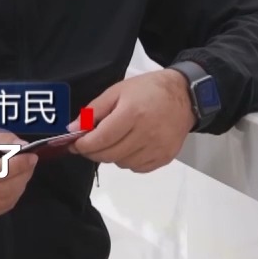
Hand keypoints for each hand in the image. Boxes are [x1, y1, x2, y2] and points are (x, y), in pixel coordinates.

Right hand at [0, 129, 37, 216]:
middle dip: (23, 175)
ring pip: (6, 200)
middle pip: (4, 188)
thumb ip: (0, 139)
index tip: (31, 156)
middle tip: (30, 162)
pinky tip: (12, 183)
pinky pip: (1, 208)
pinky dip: (13, 196)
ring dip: (20, 186)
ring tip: (22, 171)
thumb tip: (24, 147)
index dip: (18, 165)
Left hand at [68, 69, 194, 172]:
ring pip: (122, 164)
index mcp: (132, 113)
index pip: (101, 139)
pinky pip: (137, 168)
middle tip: (87, 144)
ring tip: (113, 141)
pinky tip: (128, 147)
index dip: (84, 145)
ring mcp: (157, 148)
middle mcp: (146, 134)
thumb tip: (73, 128)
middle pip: (109, 154)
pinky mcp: (164, 157)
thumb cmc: (149, 90)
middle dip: (93, 152)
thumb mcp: (118, 91)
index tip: (75, 143)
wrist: (184, 96)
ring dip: (111, 156)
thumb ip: (94, 110)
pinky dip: (127, 160)